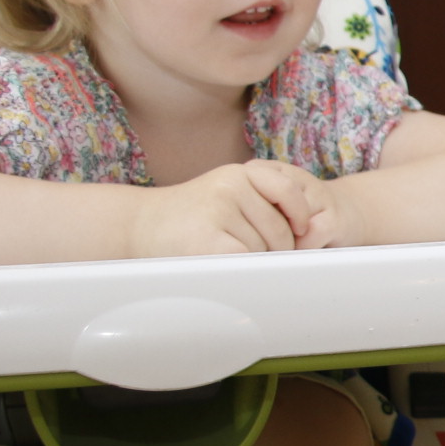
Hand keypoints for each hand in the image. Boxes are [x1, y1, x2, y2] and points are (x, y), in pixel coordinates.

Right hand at [131, 161, 339, 256]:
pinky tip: (223, 267)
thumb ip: (260, 203)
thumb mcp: (225, 195)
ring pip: (265, 251)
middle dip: (274, 250)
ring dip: (252, 262)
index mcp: (238, 173)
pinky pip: (248, 263)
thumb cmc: (187, 218)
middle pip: (282, 231)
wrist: (136, 227)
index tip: (300, 232)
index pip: (289, 191)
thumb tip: (308, 232)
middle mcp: (230, 187)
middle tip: (242, 252)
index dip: (300, 215)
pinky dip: (243, 271)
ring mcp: (219, 212)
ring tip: (220, 254)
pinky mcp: (210, 242)